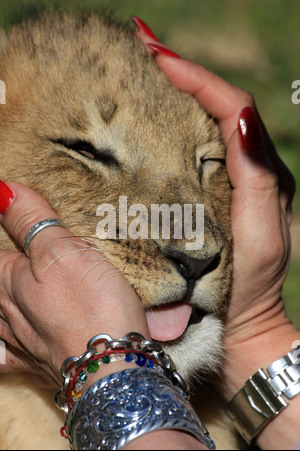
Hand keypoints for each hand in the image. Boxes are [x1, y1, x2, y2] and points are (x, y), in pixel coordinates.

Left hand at [0, 181, 149, 386]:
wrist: (115, 368)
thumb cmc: (91, 308)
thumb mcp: (61, 250)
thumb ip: (30, 220)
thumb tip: (2, 190)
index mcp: (10, 279)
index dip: (5, 226)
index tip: (10, 213)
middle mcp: (9, 310)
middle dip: (9, 263)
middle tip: (37, 259)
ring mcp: (22, 338)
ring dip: (3, 302)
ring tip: (19, 287)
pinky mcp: (41, 361)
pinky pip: (6, 354)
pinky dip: (2, 345)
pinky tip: (6, 340)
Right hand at [133, 18, 299, 448]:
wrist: (244, 324)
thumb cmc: (252, 286)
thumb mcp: (261, 233)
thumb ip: (257, 178)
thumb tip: (240, 118)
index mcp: (263, 172)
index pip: (232, 107)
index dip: (197, 78)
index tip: (159, 59)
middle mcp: (248, 170)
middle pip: (217, 107)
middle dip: (183, 76)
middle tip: (144, 55)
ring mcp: (227, 182)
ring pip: (202, 126)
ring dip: (174, 98)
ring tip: (142, 78)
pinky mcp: (209, 197)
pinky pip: (191, 153)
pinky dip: (169, 132)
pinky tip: (146, 126)